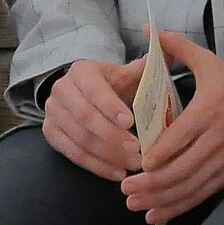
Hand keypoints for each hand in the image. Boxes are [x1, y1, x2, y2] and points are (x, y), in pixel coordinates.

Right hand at [43, 55, 145, 180]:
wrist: (84, 94)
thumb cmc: (113, 85)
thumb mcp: (127, 73)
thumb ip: (147, 67)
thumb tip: (173, 52)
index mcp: (82, 71)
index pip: (94, 90)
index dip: (111, 107)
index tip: (131, 122)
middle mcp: (62, 89)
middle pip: (85, 118)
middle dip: (112, 137)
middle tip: (138, 151)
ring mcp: (53, 112)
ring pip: (79, 139)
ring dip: (108, 155)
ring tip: (133, 165)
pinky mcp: (50, 132)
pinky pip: (72, 154)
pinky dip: (96, 166)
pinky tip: (117, 172)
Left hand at [121, 32, 223, 224]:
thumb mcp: (210, 62)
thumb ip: (178, 47)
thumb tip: (148, 29)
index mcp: (209, 111)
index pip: (182, 137)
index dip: (161, 154)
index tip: (139, 163)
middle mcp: (216, 140)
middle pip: (182, 169)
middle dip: (152, 184)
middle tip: (126, 188)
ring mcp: (223, 161)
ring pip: (189, 187)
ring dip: (161, 199)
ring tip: (134, 204)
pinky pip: (200, 195)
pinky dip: (177, 207)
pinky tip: (156, 215)